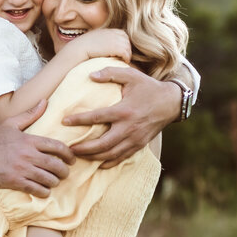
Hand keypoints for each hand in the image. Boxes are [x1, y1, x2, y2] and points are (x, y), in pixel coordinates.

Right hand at [0, 100, 73, 195]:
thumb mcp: (10, 124)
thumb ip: (30, 114)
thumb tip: (45, 101)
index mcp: (29, 140)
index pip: (56, 147)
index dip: (68, 154)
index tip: (72, 159)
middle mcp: (27, 155)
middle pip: (56, 165)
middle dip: (64, 171)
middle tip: (65, 173)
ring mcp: (21, 170)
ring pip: (48, 179)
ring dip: (55, 182)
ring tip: (54, 181)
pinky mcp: (15, 182)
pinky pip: (37, 190)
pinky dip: (44, 192)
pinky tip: (44, 190)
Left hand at [63, 66, 179, 166]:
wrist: (171, 103)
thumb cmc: (148, 87)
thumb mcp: (131, 75)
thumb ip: (110, 73)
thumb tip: (90, 75)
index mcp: (124, 110)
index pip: (98, 117)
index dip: (79, 120)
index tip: (64, 121)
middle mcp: (129, 128)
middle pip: (102, 144)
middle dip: (84, 148)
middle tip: (68, 148)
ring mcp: (134, 139)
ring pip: (111, 154)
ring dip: (93, 157)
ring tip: (78, 156)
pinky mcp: (139, 145)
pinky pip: (122, 158)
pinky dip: (109, 162)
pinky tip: (98, 163)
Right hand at [69, 28, 130, 62]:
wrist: (79, 48)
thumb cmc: (82, 47)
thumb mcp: (94, 39)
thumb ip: (101, 40)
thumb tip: (102, 46)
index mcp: (108, 30)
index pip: (122, 34)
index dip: (123, 42)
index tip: (121, 50)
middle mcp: (112, 33)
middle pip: (126, 40)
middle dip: (127, 48)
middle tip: (124, 57)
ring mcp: (114, 39)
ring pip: (127, 47)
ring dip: (127, 54)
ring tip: (124, 60)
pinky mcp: (115, 47)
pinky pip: (126, 52)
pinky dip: (126, 57)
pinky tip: (124, 61)